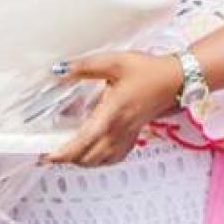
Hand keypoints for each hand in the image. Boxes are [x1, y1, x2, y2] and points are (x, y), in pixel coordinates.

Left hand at [44, 51, 181, 166]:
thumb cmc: (147, 71)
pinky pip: (115, 156)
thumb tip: (59, 70)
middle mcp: (120, 128)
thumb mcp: (113, 62)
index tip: (49, 156)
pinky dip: (100, 160)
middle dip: (68, 159)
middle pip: (91, 156)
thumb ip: (84, 67)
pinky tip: (93, 154)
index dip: (65, 152)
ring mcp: (128, 134)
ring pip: (102, 160)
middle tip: (49, 153)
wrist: (175, 79)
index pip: (86, 140)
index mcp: (112, 112)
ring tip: (66, 154)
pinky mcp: (134, 134)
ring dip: (83, 161)